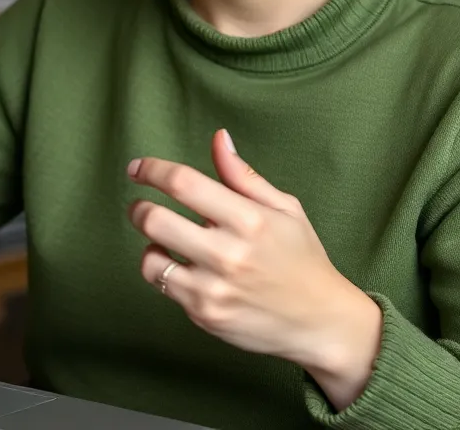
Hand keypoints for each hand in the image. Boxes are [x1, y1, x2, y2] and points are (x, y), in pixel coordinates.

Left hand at [126, 130, 381, 408]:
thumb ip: (243, 175)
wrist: (321, 321)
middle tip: (140, 204)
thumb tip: (218, 138)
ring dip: (148, 240)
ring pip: (151, 257)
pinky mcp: (205, 314)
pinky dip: (160, 269)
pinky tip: (175, 262)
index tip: (138, 168)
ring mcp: (214, 288)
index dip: (153, 171)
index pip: (185, 184)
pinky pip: (161, 285)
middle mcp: (228, 253)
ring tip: (161, 235)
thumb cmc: (302, 257)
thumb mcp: (284, 208)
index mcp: (250, 218)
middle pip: (156, 220)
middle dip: (139, 207)